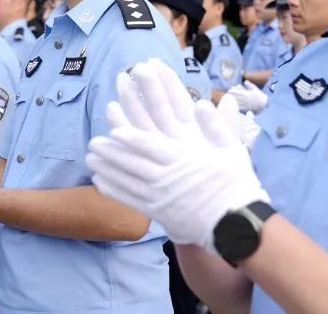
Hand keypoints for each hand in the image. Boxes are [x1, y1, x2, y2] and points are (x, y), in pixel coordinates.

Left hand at [86, 58, 268, 250]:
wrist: (237, 223)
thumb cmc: (236, 183)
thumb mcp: (232, 148)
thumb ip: (216, 125)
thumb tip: (202, 103)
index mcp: (183, 159)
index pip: (149, 145)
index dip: (129, 137)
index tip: (113, 130)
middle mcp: (167, 179)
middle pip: (132, 163)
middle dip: (110, 152)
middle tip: (92, 143)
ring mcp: (161, 198)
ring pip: (127, 181)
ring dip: (107, 170)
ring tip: (90, 160)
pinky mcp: (159, 214)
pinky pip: (131, 201)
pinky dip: (114, 191)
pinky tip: (101, 183)